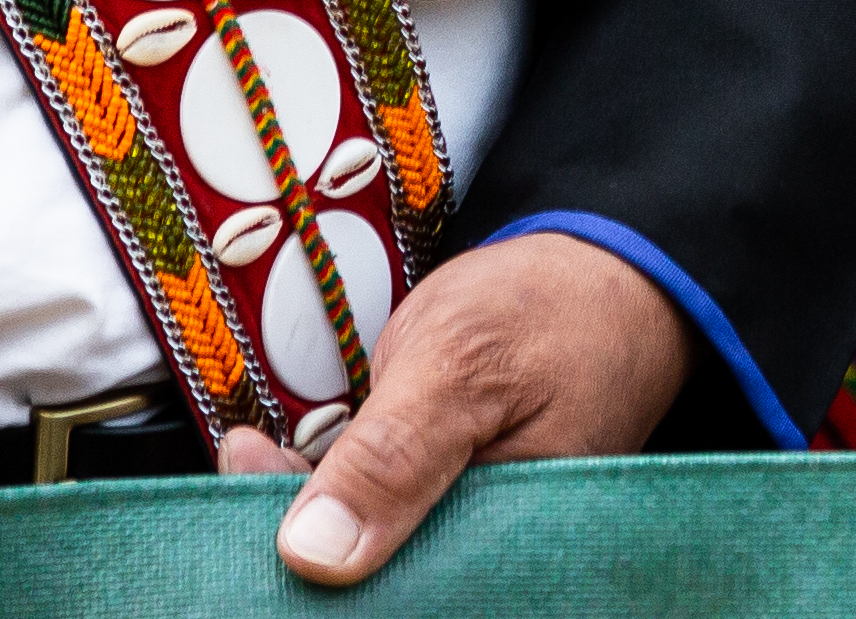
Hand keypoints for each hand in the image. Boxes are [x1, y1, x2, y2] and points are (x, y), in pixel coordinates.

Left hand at [223, 227, 690, 584]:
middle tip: (247, 463)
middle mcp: (490, 554)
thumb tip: (312, 554)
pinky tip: (294, 467)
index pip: (389, 590)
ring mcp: (470, 530)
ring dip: (308, 510)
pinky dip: (334, 495)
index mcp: (509, 545)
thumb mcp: (463, 363)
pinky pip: (379, 522)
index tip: (246, 494)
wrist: (609, 269)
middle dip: (299, 536)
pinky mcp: (452, 506)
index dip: (309, 561)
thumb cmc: (558, 308)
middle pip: (372, 578)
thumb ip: (393, 456)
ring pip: (367, 552)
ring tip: (258, 461)